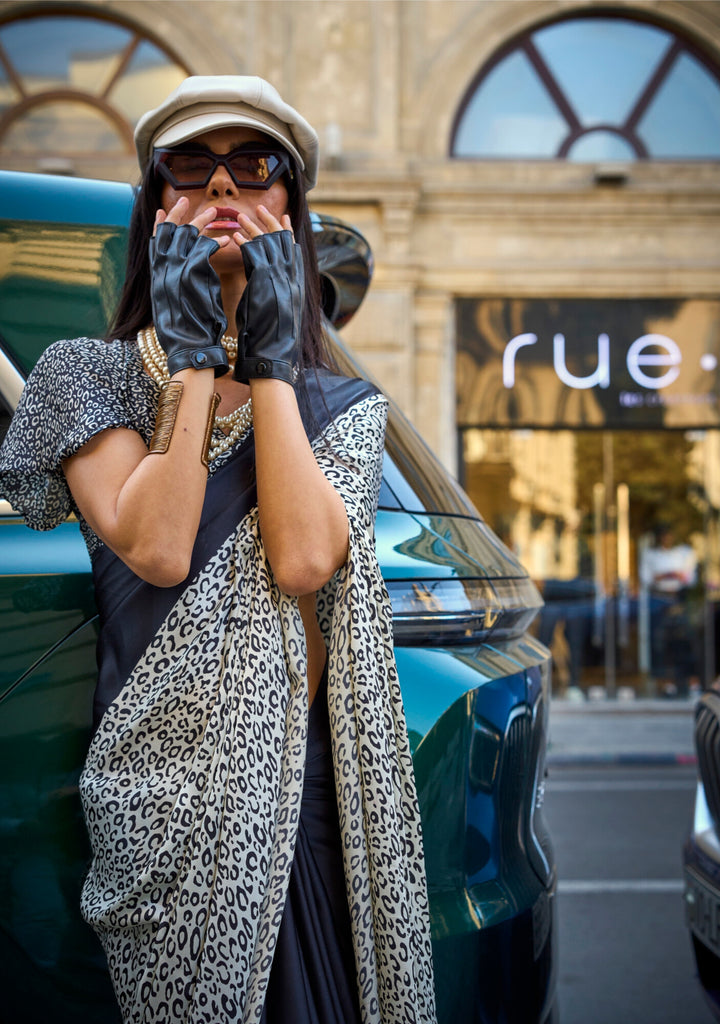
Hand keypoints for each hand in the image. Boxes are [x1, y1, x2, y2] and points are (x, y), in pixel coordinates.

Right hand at [149, 199, 229, 376]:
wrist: (188, 350)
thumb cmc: (186, 333)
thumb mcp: (173, 306)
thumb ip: (175, 287)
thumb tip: (182, 278)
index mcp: (156, 278)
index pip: (154, 244)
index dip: (159, 226)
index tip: (161, 211)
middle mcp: (161, 271)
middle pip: (167, 232)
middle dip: (177, 213)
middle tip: (186, 199)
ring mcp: (174, 272)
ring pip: (186, 236)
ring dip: (200, 222)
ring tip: (214, 211)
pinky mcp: (190, 276)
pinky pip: (204, 250)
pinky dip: (216, 243)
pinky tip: (227, 239)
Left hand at [232, 211, 303, 385]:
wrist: (273, 357)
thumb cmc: (272, 341)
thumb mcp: (276, 313)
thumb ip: (275, 294)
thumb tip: (270, 286)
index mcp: (296, 285)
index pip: (293, 251)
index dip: (286, 233)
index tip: (281, 218)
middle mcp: (292, 279)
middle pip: (283, 241)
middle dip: (270, 222)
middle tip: (259, 206)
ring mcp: (281, 280)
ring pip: (268, 244)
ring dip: (254, 228)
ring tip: (241, 215)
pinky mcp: (267, 284)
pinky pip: (255, 257)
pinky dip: (246, 245)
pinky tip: (236, 236)